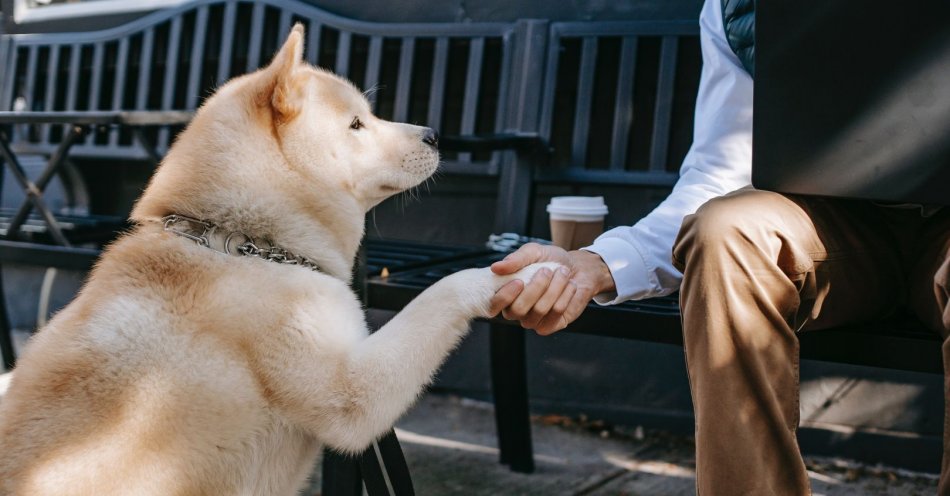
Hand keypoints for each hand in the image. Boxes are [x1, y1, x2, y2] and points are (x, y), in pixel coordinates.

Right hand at [488, 243, 614, 334]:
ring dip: (554, 287)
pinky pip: (556, 313)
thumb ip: (515, 259)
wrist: (578, 268)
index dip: (504, 297)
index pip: (494, 306)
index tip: (519, 281)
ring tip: (562, 273)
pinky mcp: (550, 325)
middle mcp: (516, 311)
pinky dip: (565, 295)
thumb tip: (495, 268)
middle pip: (518, 310)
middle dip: (536, 288)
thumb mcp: (533, 252)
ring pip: (539, 310)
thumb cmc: (550, 260)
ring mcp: (533, 320)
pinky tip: (570, 285)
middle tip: (547, 271)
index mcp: (506, 294)